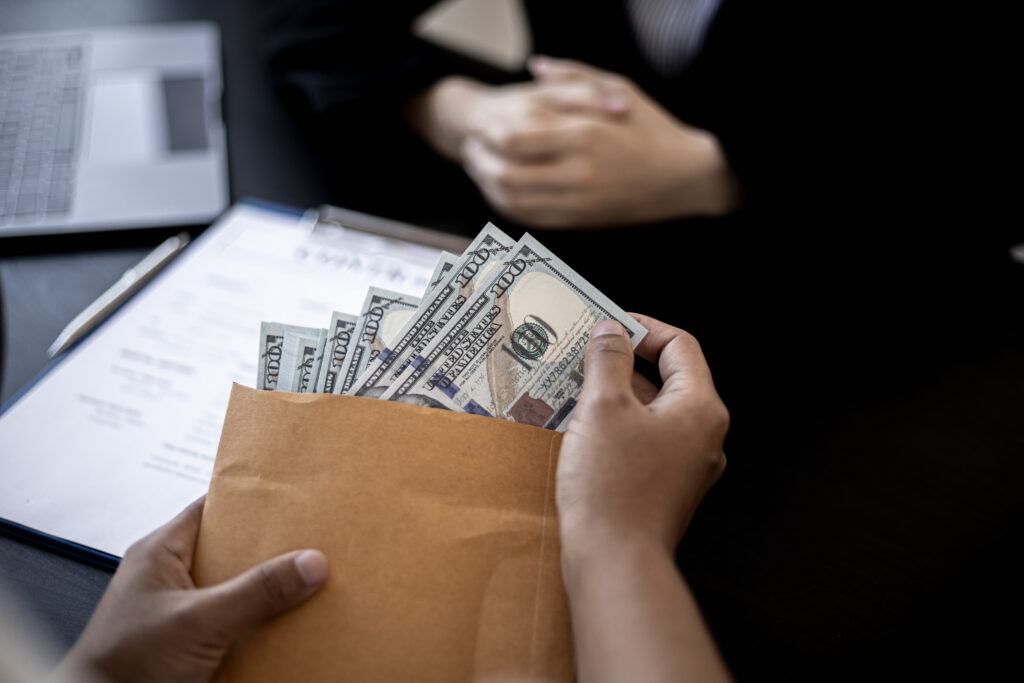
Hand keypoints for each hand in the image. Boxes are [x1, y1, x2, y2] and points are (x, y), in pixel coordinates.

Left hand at [53, 497, 327, 682]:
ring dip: (265, 593)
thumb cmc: (120, 667)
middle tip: (308, 546)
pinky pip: (232, 623)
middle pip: (231, 552)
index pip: (213, 509)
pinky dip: (256, 624)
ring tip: (304, 586)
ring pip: (235, 590)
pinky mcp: (189, 642)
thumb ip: (255, 592)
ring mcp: (179, 612)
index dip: (251, 502)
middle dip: (269, 553)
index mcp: (160, 552)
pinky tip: (282, 626)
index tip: (291, 499)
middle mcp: (170, 577)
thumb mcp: (199, 621)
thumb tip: (308, 563)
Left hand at [407, 57, 741, 227]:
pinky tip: (502, 192)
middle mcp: (578, 174)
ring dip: (488, 188)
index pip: (515, 140)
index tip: (480, 126)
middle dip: (479, 162)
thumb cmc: (654, 130)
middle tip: (470, 150)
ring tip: (481, 170)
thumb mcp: (619, 89)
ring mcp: (579, 203)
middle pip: (505, 175)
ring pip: (513, 203)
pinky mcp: (582, 222)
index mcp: (585, 136)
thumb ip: (574, 75)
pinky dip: (509, 207)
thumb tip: (536, 66)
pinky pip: (531, 219)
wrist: (686, 178)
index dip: (487, 134)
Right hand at [557, 315, 728, 557]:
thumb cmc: (613, 488)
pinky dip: (617, 428)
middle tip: (583, 356)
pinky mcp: (666, 489)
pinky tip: (583, 431)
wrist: (614, 563)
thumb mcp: (603, 407)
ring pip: (653, 413)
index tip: (607, 326)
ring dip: (616, 397)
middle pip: (669, 379)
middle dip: (624, 364)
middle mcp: (703, 437)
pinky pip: (645, 442)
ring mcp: (687, 466)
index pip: (679, 345)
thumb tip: (610, 332)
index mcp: (700, 409)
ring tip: (574, 391)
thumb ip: (608, 360)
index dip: (642, 328)